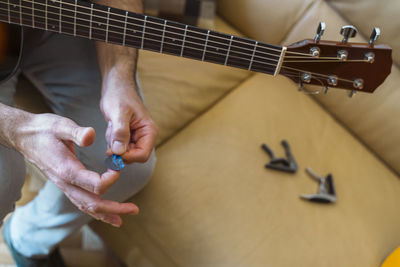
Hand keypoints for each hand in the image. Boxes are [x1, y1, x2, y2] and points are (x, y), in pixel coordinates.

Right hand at [13, 112, 136, 226]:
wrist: (26, 137)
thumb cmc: (45, 130)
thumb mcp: (61, 126)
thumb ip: (76, 132)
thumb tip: (91, 136)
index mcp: (67, 170)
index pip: (93, 185)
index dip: (109, 180)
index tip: (117, 168)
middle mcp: (66, 183)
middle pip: (92, 204)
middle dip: (114, 208)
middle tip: (134, 209)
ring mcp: (65, 187)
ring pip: (87, 207)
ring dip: (107, 214)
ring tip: (124, 218)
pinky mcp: (67, 186)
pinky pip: (82, 203)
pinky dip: (96, 211)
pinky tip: (108, 214)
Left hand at [100, 74, 157, 162]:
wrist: (116, 86)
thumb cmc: (120, 95)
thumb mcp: (118, 113)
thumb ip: (120, 132)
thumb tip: (119, 152)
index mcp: (149, 131)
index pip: (142, 155)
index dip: (127, 156)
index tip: (113, 150)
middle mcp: (145, 137)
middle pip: (133, 156)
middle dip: (119, 149)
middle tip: (111, 134)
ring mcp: (136, 137)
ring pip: (124, 153)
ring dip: (113, 143)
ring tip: (112, 125)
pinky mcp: (127, 137)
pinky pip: (118, 147)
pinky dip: (111, 140)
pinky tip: (111, 126)